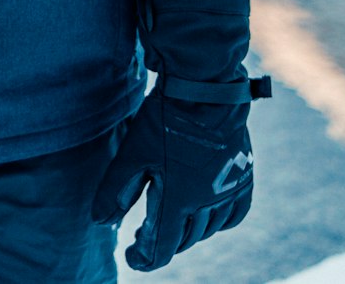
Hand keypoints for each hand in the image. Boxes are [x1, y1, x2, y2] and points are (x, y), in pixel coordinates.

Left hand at [92, 87, 253, 271]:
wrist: (206, 87)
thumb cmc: (165, 117)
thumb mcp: (133, 151)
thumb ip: (116, 190)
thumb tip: (100, 222)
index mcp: (178, 200)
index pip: (161, 248)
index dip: (143, 257)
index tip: (132, 255)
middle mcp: (206, 203)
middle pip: (183, 240)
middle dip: (163, 241)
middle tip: (145, 234)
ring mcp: (228, 191)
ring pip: (208, 229)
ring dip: (187, 231)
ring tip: (171, 221)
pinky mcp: (244, 177)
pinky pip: (234, 215)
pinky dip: (218, 222)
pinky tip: (206, 213)